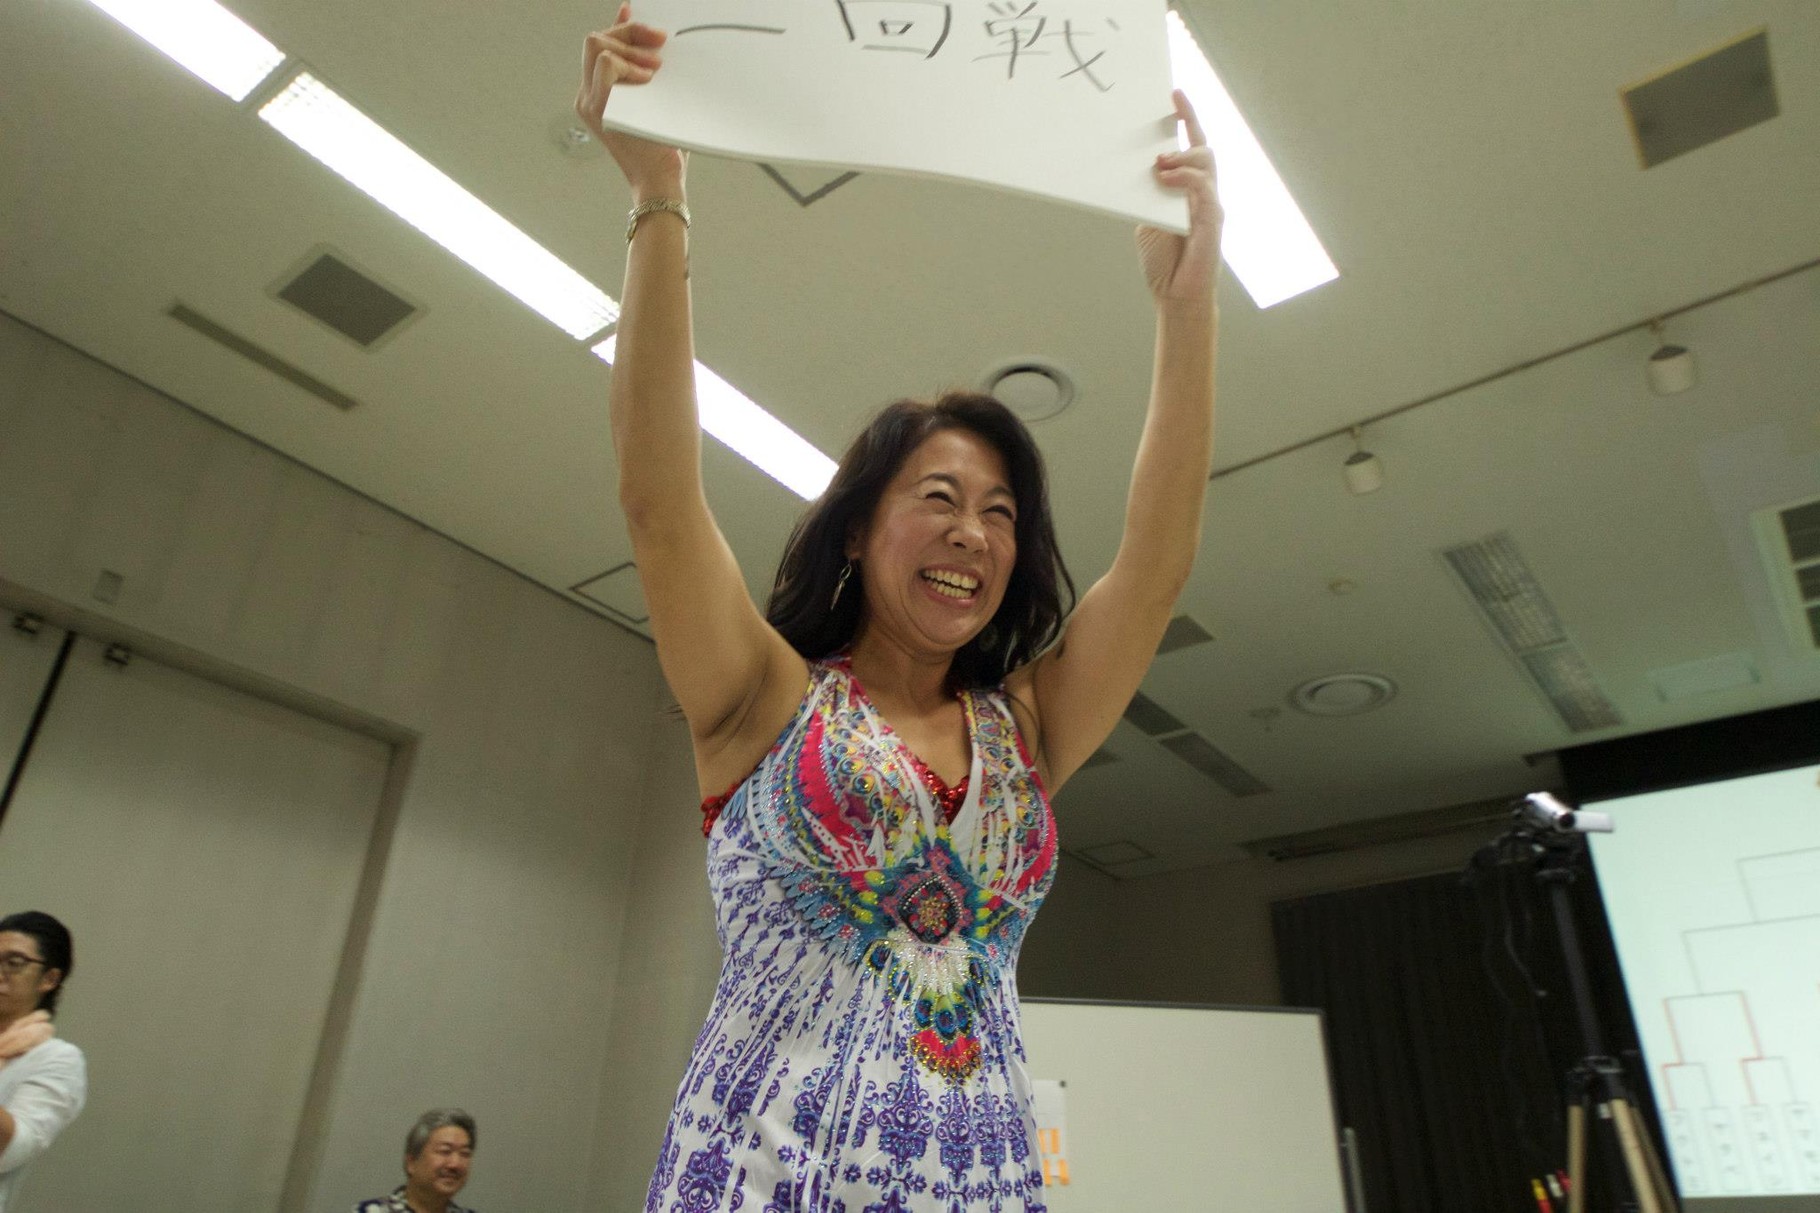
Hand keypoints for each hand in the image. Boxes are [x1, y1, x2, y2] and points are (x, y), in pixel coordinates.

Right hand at [576, 4, 686, 197]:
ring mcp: (590, 102)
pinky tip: (649, 77)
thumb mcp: (656, 101)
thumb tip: (654, 40)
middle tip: (660, 41)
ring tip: (657, 66)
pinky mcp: (599, 107)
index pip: (600, 46)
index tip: (652, 29)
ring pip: (597, 46)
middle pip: (596, 40)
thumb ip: (648, 72)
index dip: (622, 27)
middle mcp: (588, 96)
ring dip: (632, 47)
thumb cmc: (663, 146)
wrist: (659, 181)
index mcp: (598, 93)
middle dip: (629, 32)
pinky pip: (607, 65)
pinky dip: (630, 63)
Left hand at [1136, 90, 1222, 305]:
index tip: (1174, 93)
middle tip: (1164, 119)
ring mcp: (1211, 206)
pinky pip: (1203, 190)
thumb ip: (1148, 195)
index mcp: (1189, 190)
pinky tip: (1165, 179)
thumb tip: (1141, 168)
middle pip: (1203, 147)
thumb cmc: (1165, 262)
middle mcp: (1204, 193)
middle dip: (1188, 125)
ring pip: (1206, 162)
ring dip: (1181, 157)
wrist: (1176, 296)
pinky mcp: (1212, 222)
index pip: (1193, 145)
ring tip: (1157, 163)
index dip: (1188, 118)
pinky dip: (1184, 180)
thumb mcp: (1147, 219)